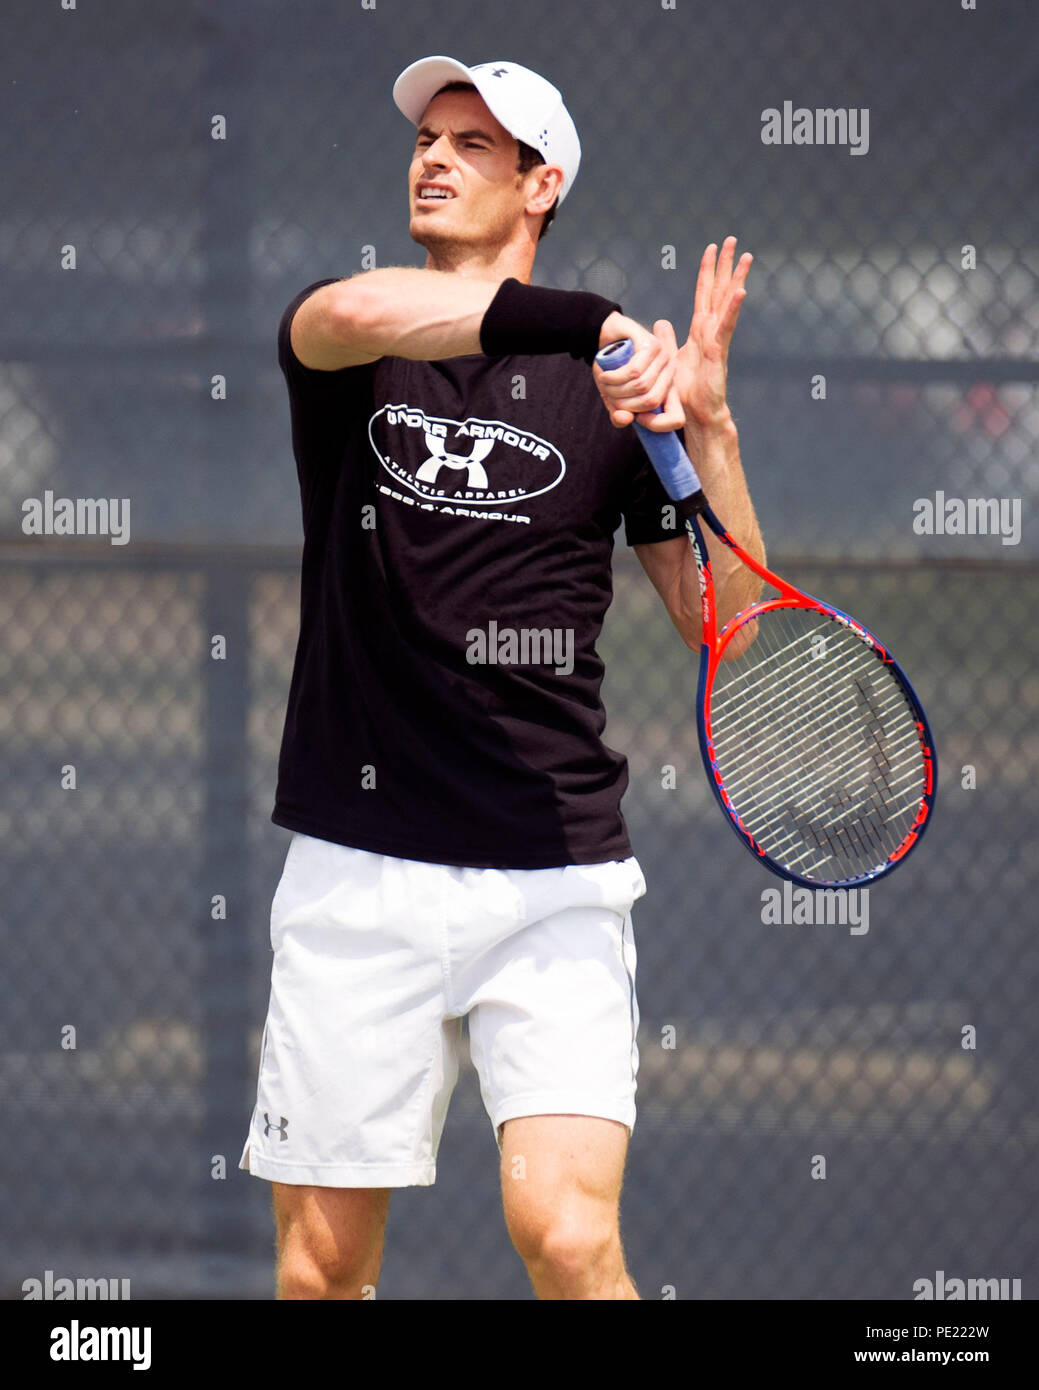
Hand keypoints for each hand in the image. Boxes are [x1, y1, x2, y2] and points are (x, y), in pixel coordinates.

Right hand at [593, 311, 684, 431]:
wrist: (604, 338)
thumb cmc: (613, 370)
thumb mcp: (614, 398)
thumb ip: (620, 414)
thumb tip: (626, 420)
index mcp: (668, 390)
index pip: (677, 418)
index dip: (658, 425)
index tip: (636, 419)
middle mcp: (670, 373)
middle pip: (651, 401)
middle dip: (623, 403)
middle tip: (609, 395)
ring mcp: (663, 357)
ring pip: (641, 386)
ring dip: (615, 389)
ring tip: (605, 383)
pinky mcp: (652, 345)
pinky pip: (634, 371)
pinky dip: (613, 377)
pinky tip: (604, 375)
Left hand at [666, 236, 751, 427]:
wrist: (696, 413)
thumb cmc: (685, 391)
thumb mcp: (670, 358)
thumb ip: (667, 339)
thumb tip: (660, 322)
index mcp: (700, 330)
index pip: (703, 293)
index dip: (706, 270)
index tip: (711, 248)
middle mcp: (711, 330)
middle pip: (718, 290)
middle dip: (724, 264)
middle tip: (731, 239)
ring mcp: (717, 339)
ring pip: (727, 302)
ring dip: (736, 278)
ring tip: (745, 256)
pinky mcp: (718, 352)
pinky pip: (726, 325)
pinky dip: (733, 308)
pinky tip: (741, 290)